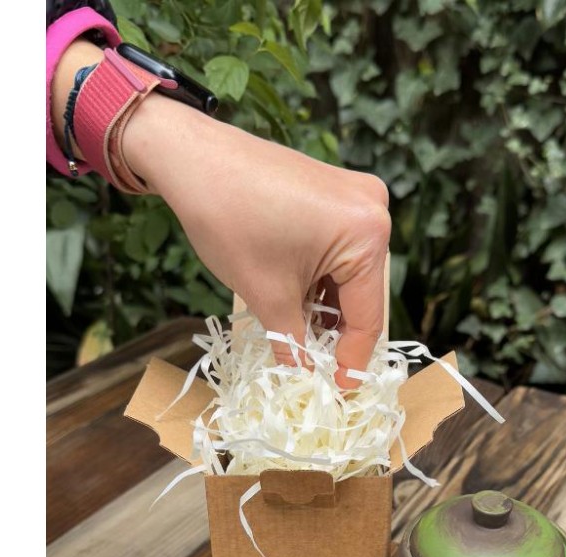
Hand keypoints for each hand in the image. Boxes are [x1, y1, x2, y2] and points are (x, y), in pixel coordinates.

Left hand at [122, 95, 390, 387]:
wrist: (191, 157)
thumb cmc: (229, 219)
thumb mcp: (267, 296)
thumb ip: (295, 345)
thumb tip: (307, 382)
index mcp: (367, 234)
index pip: (367, 316)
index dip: (350, 360)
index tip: (337, 391)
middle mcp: (374, 210)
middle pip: (362, 294)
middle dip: (336, 333)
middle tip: (314, 369)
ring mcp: (356, 196)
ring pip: (349, 275)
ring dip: (326, 307)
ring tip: (298, 335)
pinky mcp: (336, 192)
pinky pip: (339, 251)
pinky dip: (320, 279)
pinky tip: (297, 300)